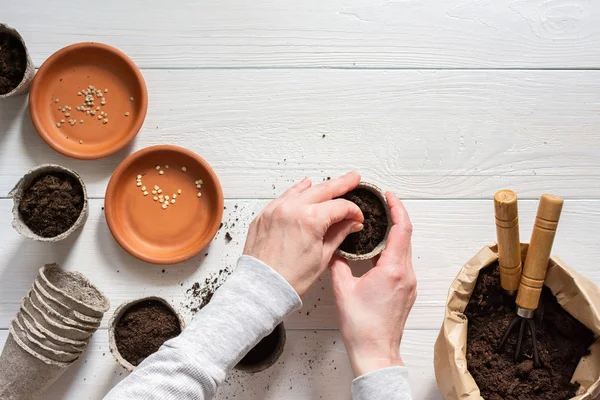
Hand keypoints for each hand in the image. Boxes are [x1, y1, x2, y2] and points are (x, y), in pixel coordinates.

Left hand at [244, 172, 363, 295]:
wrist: (261, 288)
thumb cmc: (290, 279)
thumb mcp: (322, 256)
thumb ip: (338, 234)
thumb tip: (351, 223)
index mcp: (310, 219)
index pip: (339, 207)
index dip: (353, 211)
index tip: (357, 218)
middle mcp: (291, 209)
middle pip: (323, 190)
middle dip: (341, 184)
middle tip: (353, 178)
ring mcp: (275, 210)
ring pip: (302, 190)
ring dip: (318, 187)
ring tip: (332, 183)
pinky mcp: (264, 215)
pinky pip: (284, 197)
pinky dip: (296, 192)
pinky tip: (304, 188)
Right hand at [330, 192, 415, 376]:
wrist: (375, 352)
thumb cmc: (361, 326)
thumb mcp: (341, 289)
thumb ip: (338, 263)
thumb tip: (335, 248)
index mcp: (392, 270)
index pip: (401, 229)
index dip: (397, 208)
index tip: (388, 195)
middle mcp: (406, 275)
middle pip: (406, 236)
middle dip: (395, 216)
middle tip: (380, 204)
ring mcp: (409, 284)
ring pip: (404, 249)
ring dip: (394, 233)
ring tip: (378, 223)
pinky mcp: (407, 291)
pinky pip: (402, 262)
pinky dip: (393, 249)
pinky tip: (378, 249)